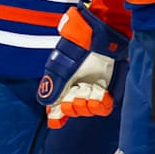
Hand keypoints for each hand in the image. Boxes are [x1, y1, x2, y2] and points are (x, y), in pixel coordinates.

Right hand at [38, 4, 127, 124]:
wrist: (103, 33)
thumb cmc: (78, 44)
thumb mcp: (61, 64)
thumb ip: (53, 85)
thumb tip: (46, 104)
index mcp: (61, 81)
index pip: (56, 104)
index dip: (55, 115)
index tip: (56, 121)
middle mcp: (76, 86)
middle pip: (72, 110)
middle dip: (72, 109)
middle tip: (74, 99)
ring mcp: (92, 88)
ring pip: (88, 110)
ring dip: (87, 108)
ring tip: (89, 97)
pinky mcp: (108, 87)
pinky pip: (104, 106)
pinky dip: (102, 105)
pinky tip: (102, 97)